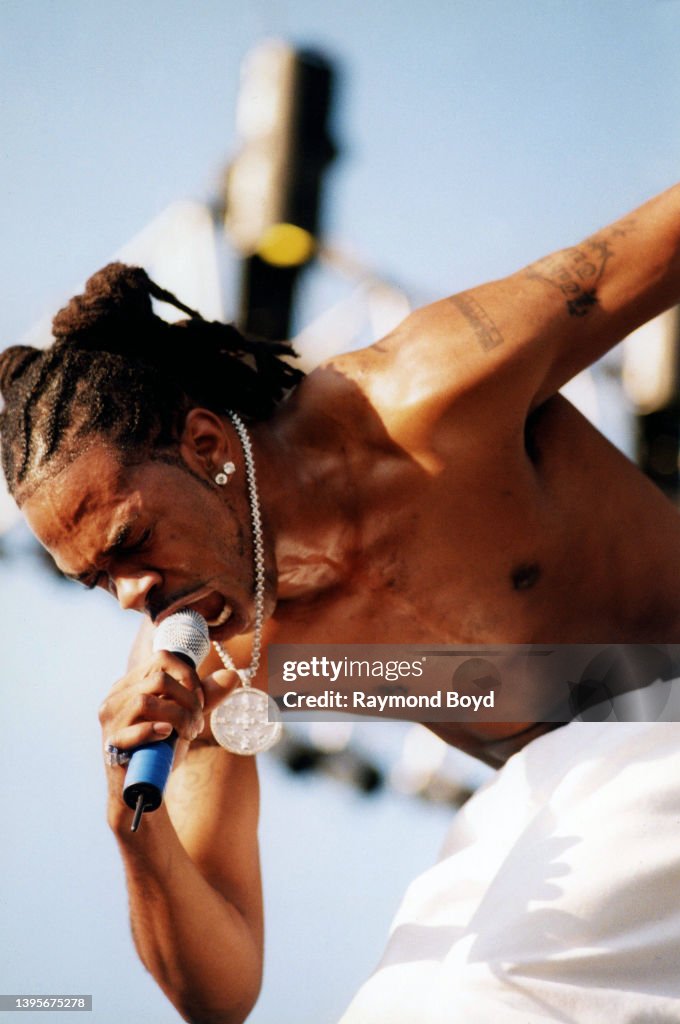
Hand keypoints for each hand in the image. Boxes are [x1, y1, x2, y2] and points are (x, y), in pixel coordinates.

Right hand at [99, 652, 204, 828]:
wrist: (145, 789)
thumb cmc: (162, 749)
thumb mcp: (187, 717)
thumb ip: (207, 696)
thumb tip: (233, 675)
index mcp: (132, 684)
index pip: (163, 658)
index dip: (188, 675)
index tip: (200, 701)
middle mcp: (116, 697)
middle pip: (158, 679)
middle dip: (188, 700)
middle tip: (198, 724)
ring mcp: (111, 721)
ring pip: (145, 701)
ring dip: (177, 717)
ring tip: (189, 734)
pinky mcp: (112, 744)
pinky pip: (134, 729)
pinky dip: (155, 731)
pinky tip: (167, 736)